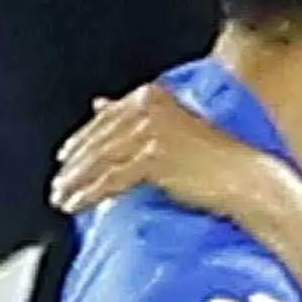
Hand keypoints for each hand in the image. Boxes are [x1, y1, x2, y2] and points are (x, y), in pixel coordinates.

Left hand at [51, 82, 282, 221]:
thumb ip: (135, 116)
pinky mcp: (153, 158)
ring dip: (76, 181)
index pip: (106, 118)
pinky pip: (111, 178)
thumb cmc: (214, 160)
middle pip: (99, 138)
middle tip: (57, 184)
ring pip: (101, 159)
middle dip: (74, 164)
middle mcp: (150, 108)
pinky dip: (89, 193)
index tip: (64, 157)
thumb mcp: (171, 128)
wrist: (245, 180)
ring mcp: (151, 132)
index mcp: (153, 96)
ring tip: (61, 198)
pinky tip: (76, 205)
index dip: (82, 138)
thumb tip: (98, 103)